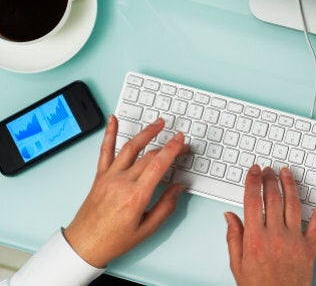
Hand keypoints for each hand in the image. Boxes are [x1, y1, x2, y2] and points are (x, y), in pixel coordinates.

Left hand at [64, 115, 186, 267]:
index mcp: (136, 196)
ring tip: (158, 123)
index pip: (158, 164)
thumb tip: (179, 188)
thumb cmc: (113, 240)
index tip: (182, 141)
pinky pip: (105, 150)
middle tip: (180, 142)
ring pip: (130, 147)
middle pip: (149, 155)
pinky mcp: (100, 176)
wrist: (84, 244)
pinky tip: (113, 120)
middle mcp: (121, 182)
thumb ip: (166, 206)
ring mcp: (109, 176)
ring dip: (146, 132)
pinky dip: (109, 133)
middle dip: (167, 145)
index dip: (172, 149)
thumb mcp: (148, 229)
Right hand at [225, 165, 315, 285]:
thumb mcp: (238, 266)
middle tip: (267, 169)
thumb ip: (233, 238)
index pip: (252, 202)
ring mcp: (294, 240)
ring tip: (285, 172)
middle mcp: (275, 235)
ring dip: (289, 184)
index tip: (253, 171)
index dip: (252, 182)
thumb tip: (229, 216)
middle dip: (269, 179)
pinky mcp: (310, 246)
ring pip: (293, 204)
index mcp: (255, 239)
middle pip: (272, 198)